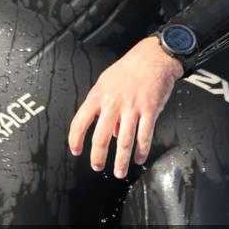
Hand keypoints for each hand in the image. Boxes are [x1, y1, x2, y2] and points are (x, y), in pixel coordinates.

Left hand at [68, 36, 183, 177]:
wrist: (154, 57)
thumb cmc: (130, 68)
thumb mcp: (107, 82)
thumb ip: (104, 106)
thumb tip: (109, 133)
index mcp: (99, 95)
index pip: (80, 121)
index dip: (75, 139)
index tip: (76, 150)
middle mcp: (113, 102)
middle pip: (100, 137)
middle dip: (98, 156)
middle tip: (97, 167)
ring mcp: (132, 107)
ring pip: (123, 140)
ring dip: (121, 160)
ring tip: (120, 171)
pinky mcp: (150, 109)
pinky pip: (144, 135)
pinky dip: (142, 150)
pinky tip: (140, 158)